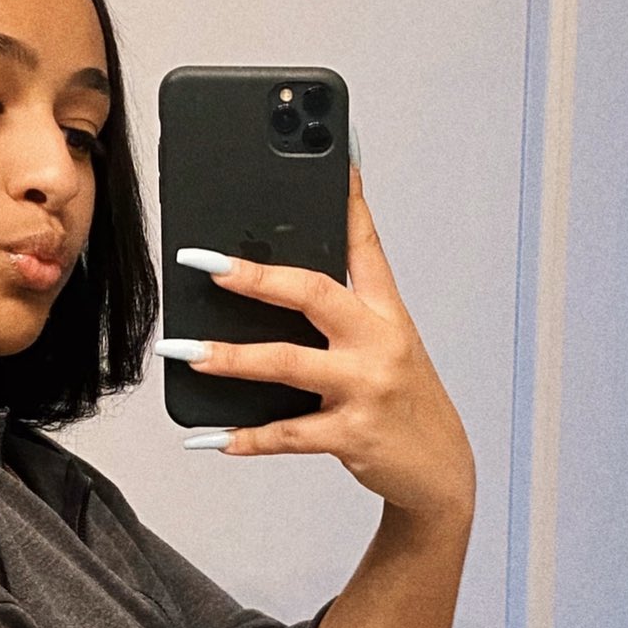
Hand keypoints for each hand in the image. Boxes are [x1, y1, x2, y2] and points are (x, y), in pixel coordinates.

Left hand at [175, 162, 475, 525]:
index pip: (366, 246)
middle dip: (257, 276)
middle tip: (206, 264)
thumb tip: (278, 288)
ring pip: (289, 364)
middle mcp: (379, 343)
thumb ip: (343, 319)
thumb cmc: (402, 404)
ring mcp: (367, 389)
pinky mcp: (353, 436)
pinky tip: (213, 438)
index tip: (333, 156)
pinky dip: (247, 438)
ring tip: (187, 351)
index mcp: (388, 314)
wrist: (440, 470)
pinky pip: (289, 434)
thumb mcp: (388, 350)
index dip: (349, 201)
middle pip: (315, 294)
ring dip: (233, 359)